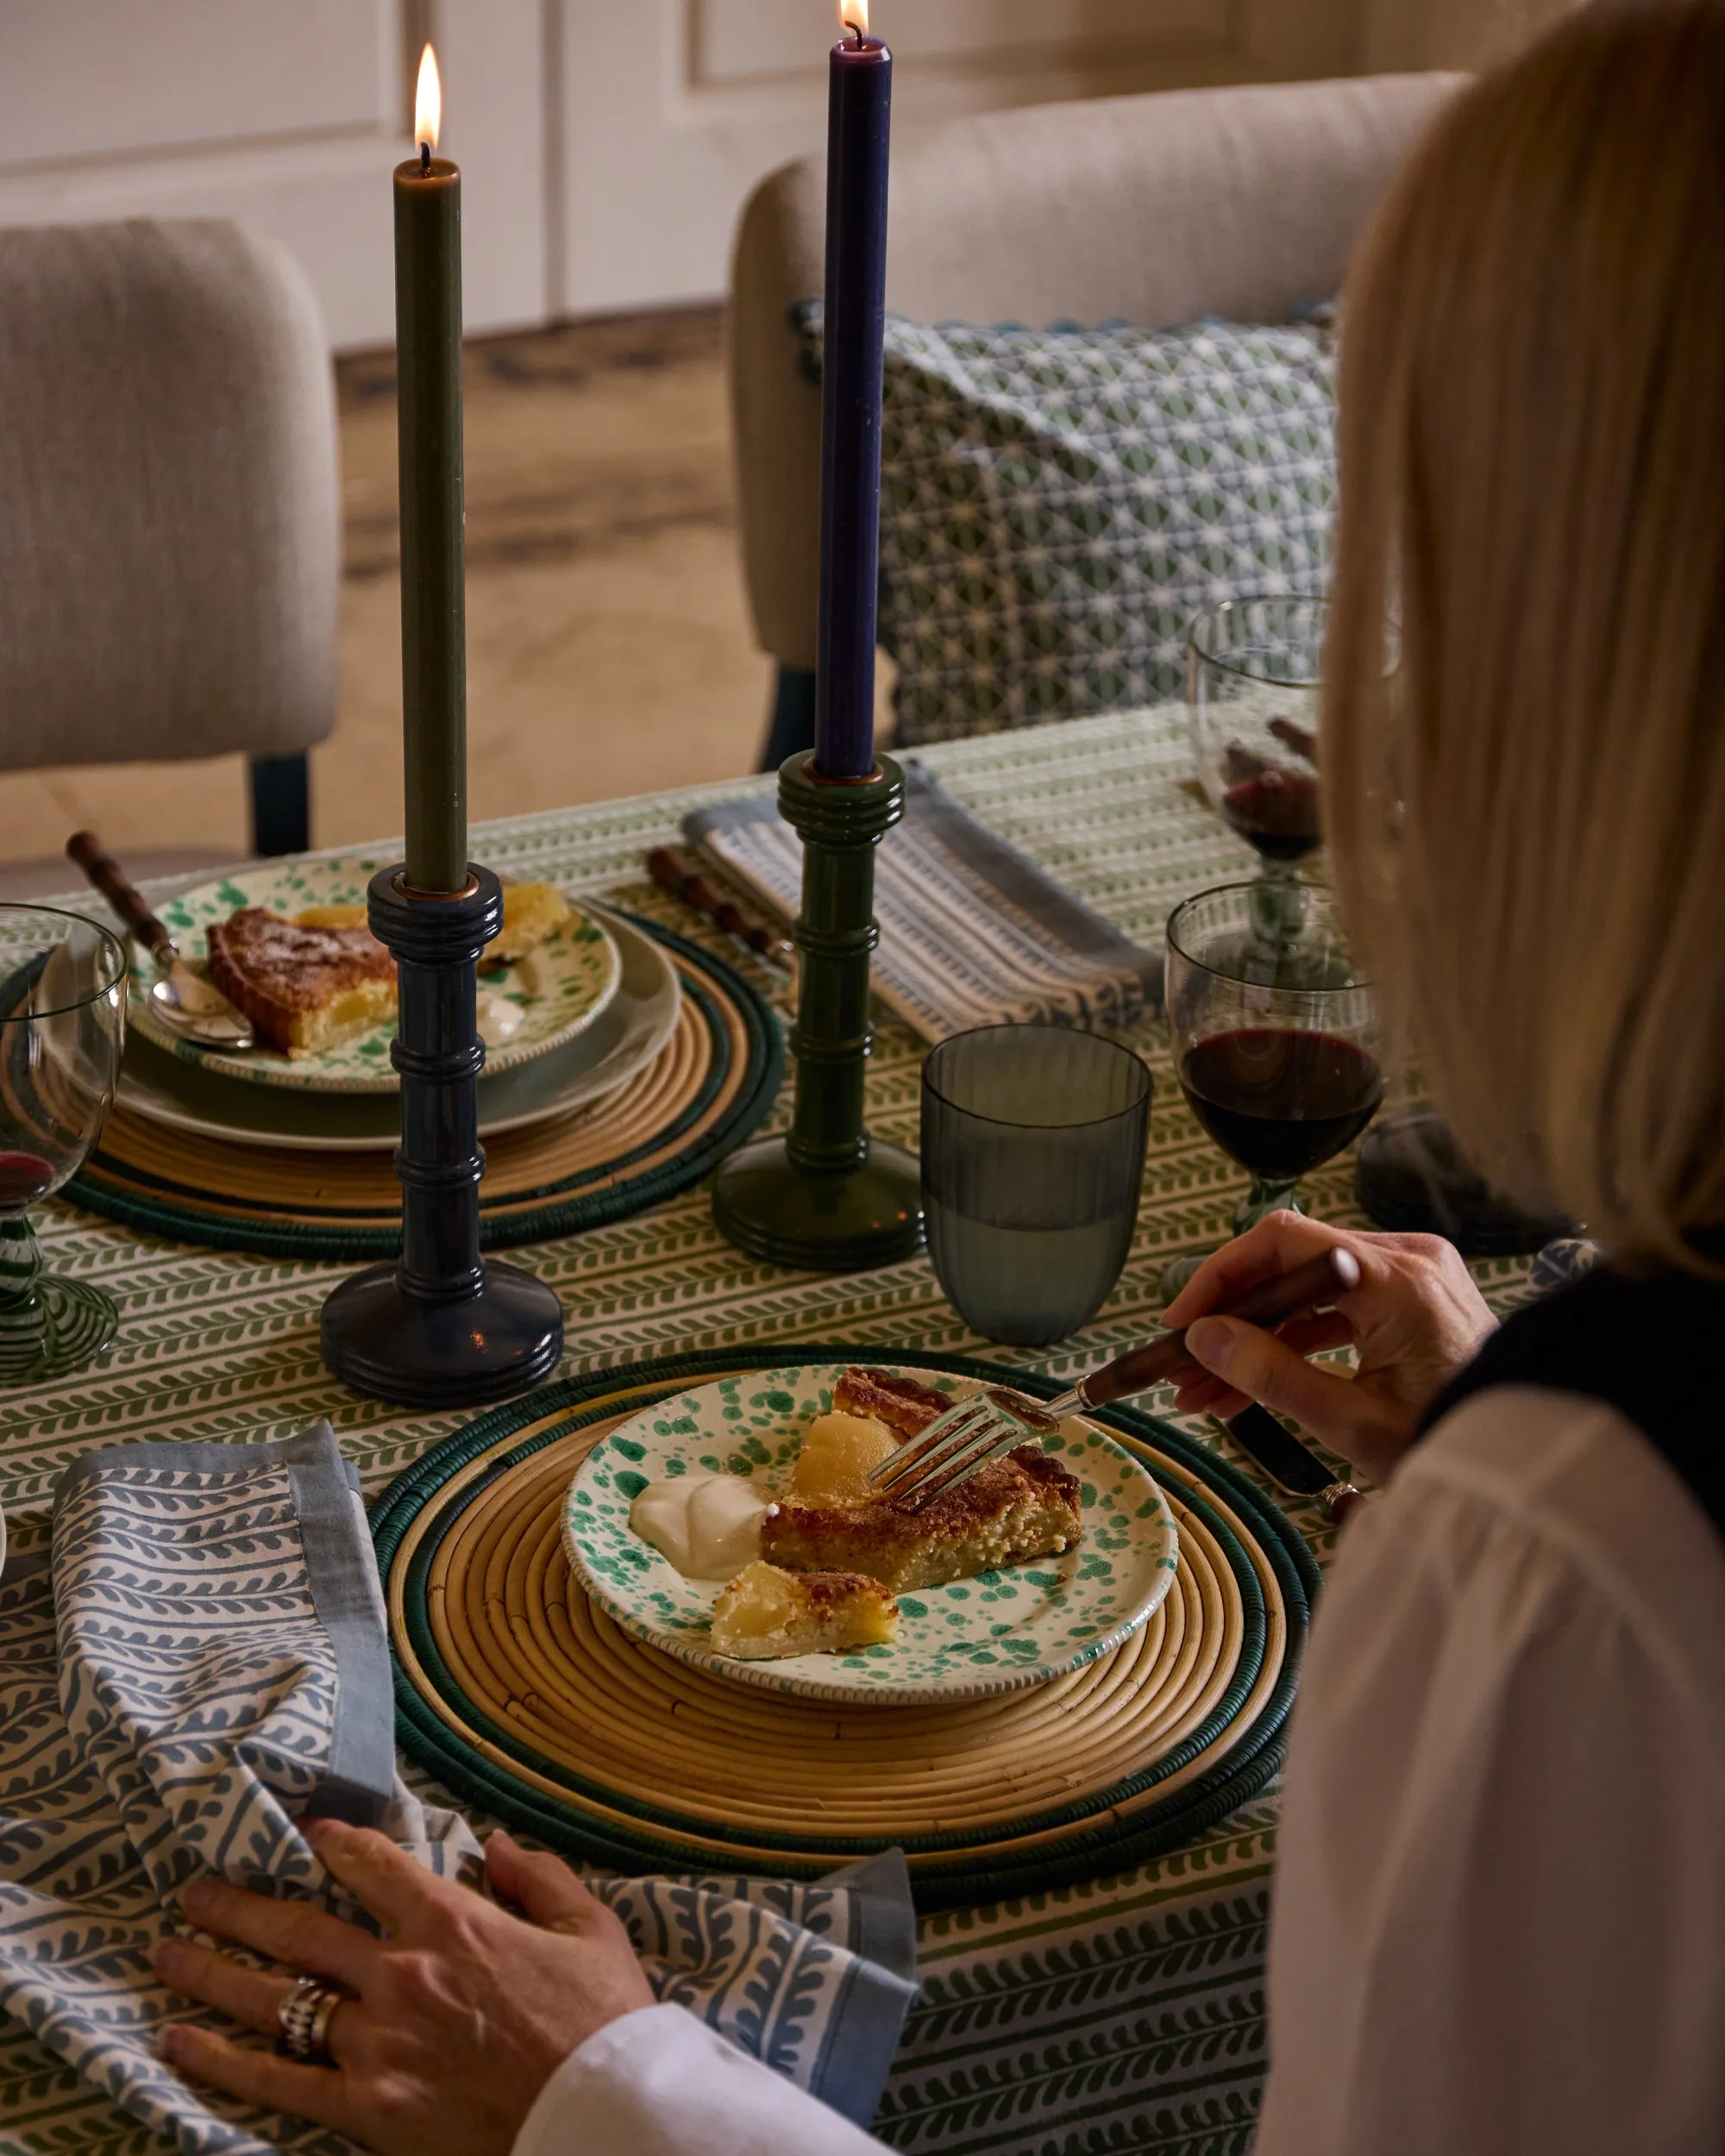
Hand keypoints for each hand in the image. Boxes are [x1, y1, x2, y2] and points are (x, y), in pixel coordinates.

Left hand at [155, 1819, 653, 2155]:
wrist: (601, 2119)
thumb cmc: (603, 2023)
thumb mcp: (590, 1928)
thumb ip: (539, 1876)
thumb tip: (495, 1843)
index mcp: (452, 1922)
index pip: (372, 1865)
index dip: (333, 1842)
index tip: (304, 1834)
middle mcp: (400, 1973)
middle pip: (300, 1929)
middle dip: (241, 1906)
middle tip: (196, 1891)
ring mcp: (376, 2042)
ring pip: (275, 1999)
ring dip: (214, 1973)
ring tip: (169, 1954)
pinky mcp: (366, 2107)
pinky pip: (279, 2081)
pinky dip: (223, 2062)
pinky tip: (181, 2043)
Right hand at [1162, 1212, 1496, 1486]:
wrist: (1530, 1466)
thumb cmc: (1457, 1442)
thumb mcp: (1353, 1422)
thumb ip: (1271, 1374)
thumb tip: (1204, 1338)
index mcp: (1397, 1280)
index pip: (1282, 1242)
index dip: (1219, 1276)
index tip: (1181, 1322)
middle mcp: (1409, 1260)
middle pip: (1290, 1263)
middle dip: (1230, 1318)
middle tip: (1184, 1365)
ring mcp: (1416, 1275)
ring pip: (1308, 1287)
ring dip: (1257, 1334)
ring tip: (1207, 1389)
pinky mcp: (1417, 1297)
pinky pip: (1338, 1303)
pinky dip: (1296, 1337)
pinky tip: (1254, 1379)